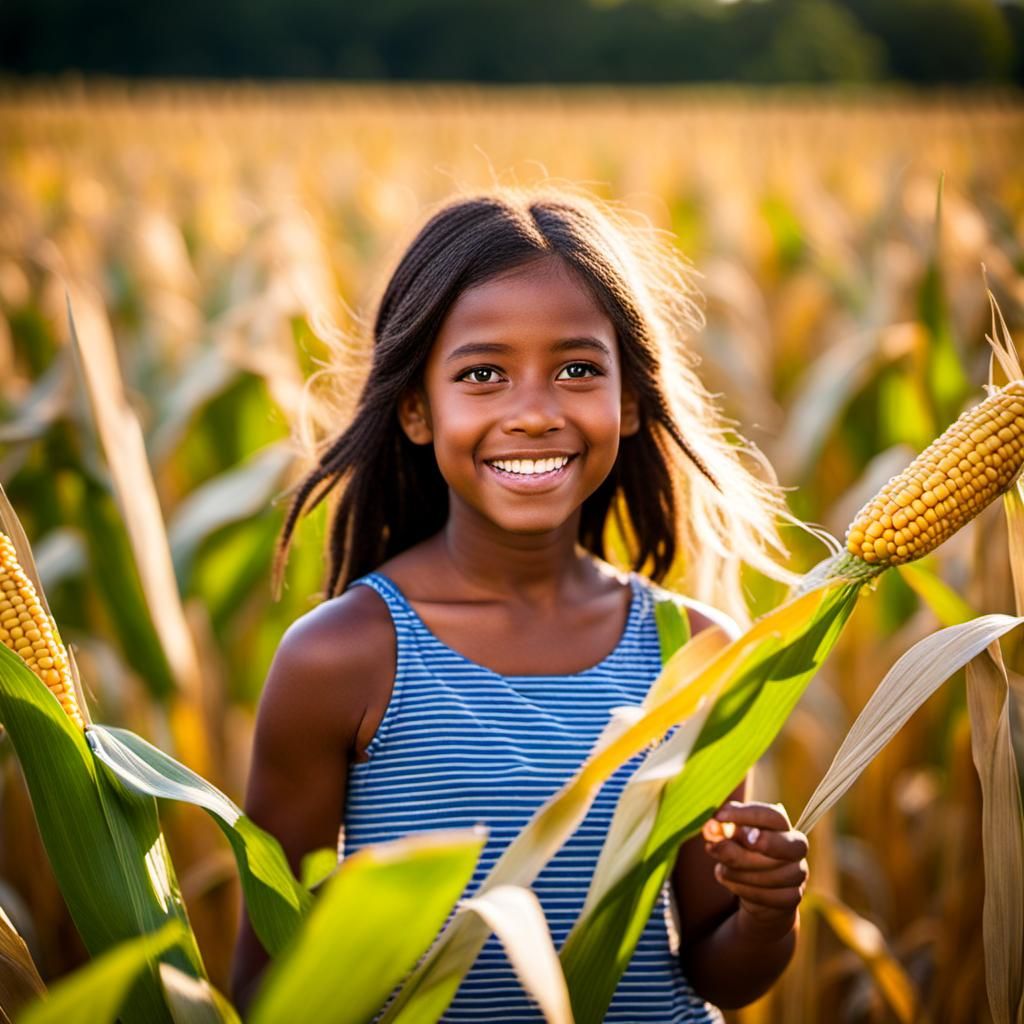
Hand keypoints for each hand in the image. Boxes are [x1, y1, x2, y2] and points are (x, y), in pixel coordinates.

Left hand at [702, 800, 808, 941]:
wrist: (755, 892)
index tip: (718, 817)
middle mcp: (795, 849)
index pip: (774, 817)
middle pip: (788, 846)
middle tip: (725, 844)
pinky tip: (731, 882)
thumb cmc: (742, 853)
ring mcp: (797, 876)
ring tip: (721, 867)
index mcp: (782, 826)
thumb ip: (723, 829)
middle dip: (758, 844)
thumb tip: (712, 828)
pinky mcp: (790, 898)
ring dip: (739, 870)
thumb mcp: (731, 838)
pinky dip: (743, 889)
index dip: (747, 815)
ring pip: (773, 875)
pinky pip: (768, 896)